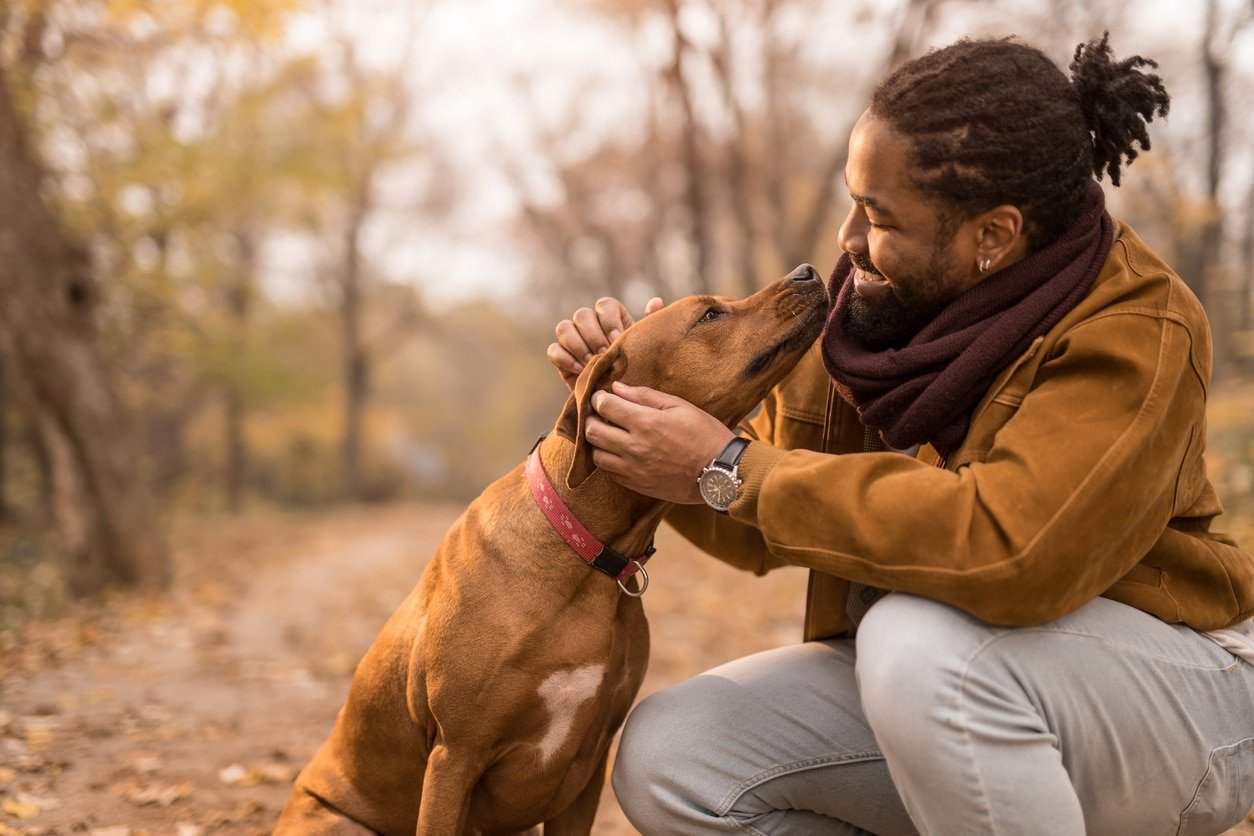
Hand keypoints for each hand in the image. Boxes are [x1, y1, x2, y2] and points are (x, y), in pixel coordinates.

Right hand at [548, 296, 664, 390]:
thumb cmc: (636, 370)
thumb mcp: (646, 350)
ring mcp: (572, 340)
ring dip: (577, 345)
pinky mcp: (560, 357)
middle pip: (582, 315)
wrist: (620, 398)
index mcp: (612, 318)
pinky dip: (564, 358)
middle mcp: (589, 324)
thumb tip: (656, 302)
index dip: (609, 320)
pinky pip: (554, 350)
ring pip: (564, 328)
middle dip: (593, 335)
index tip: (617, 340)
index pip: (605, 305)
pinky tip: (580, 370)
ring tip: (590, 363)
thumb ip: (650, 326)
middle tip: (604, 354)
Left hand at [585, 381, 733, 503]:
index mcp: (646, 423)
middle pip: (592, 431)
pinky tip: (621, 452)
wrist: (721, 473)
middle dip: (592, 418)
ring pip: (596, 455)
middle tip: (601, 414)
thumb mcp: (680, 406)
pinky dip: (610, 461)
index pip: (604, 406)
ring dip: (598, 442)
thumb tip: (617, 388)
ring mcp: (634, 470)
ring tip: (609, 434)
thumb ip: (645, 396)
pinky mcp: (638, 485)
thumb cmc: (705, 434)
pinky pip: (610, 473)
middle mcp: (634, 447)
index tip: (603, 396)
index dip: (598, 398)